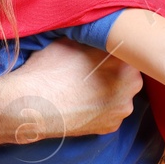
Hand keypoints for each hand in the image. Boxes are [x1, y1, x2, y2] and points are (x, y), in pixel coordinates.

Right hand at [10, 39, 142, 138]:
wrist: (32, 105)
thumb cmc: (50, 70)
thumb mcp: (72, 41)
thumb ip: (94, 40)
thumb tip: (100, 36)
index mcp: (124, 61)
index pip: (129, 51)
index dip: (115, 50)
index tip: (102, 51)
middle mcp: (132, 86)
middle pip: (129, 73)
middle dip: (116, 70)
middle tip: (92, 69)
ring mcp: (123, 109)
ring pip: (121, 93)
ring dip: (110, 90)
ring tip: (85, 87)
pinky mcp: (112, 127)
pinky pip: (111, 112)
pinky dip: (101, 107)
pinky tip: (84, 102)